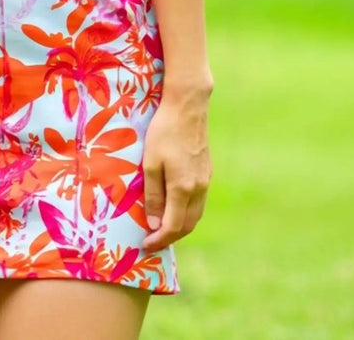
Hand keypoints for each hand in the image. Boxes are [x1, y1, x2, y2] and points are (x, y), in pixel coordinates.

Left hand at [141, 92, 211, 252]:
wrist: (188, 107)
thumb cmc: (164, 132)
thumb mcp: (151, 163)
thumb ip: (154, 195)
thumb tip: (154, 224)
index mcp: (183, 188)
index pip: (173, 226)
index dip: (159, 240)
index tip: (146, 245)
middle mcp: (199, 188)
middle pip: (187, 225)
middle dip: (170, 237)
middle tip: (152, 241)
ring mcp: (206, 180)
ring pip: (196, 215)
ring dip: (180, 226)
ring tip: (162, 228)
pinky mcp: (207, 171)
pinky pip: (199, 201)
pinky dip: (187, 212)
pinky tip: (175, 207)